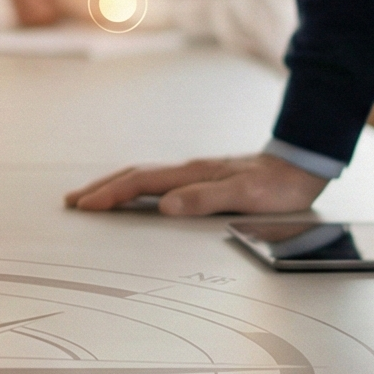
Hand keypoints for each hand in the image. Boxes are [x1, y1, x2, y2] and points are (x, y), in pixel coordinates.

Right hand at [66, 152, 326, 214]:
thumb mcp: (246, 196)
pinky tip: (134, 197)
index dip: (110, 194)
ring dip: (114, 187)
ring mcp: (194, 173)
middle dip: (101, 188)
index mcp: (192, 174)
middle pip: (134, 176)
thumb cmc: (277, 186)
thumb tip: (165, 206)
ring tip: (92, 198)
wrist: (301, 166)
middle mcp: (188, 171)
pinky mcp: (202, 179)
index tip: (85, 205)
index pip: (141, 183)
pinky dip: (135, 189)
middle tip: (73, 201)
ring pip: (144, 178)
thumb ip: (205, 199)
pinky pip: (157, 183)